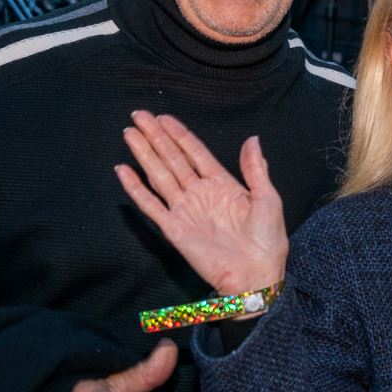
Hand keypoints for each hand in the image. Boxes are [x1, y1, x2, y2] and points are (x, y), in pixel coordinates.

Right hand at [116, 112, 286, 296]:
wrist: (256, 275)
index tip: (163, 118)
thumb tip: (252, 138)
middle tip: (138, 115)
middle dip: (156, 137)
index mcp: (222, 184)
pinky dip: (136, 188)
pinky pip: (151, 205)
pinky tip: (123, 170)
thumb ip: (255, 169)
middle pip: (173, 159)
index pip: (195, 153)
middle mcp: (200, 193)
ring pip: (159, 175)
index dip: (179, 134)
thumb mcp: (267, 199)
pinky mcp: (174, 229)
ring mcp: (185, 210)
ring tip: (129, 133)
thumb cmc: (267, 241)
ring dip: (144, 154)